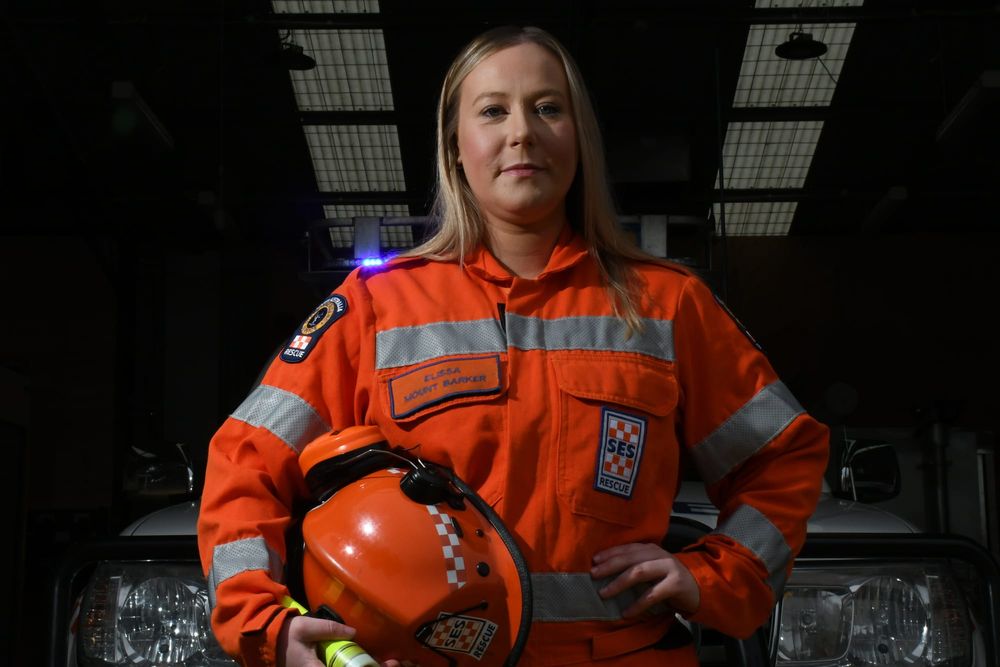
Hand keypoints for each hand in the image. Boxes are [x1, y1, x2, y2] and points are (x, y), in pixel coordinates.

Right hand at [277, 614, 418, 666]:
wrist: (267, 641)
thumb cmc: (285, 634)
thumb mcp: (305, 627)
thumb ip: (329, 629)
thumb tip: (353, 632)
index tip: (382, 666)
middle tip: (391, 663)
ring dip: (363, 666)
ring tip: (386, 663)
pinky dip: (353, 665)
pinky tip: (369, 662)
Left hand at [591, 543, 699, 617]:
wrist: (700, 587)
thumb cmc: (669, 579)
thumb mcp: (652, 567)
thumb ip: (635, 565)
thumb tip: (604, 571)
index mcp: (650, 549)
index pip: (627, 548)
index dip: (609, 553)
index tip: (593, 560)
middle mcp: (659, 555)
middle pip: (630, 558)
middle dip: (609, 566)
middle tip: (593, 575)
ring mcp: (669, 568)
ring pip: (639, 572)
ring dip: (619, 583)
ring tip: (604, 593)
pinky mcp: (676, 584)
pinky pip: (652, 595)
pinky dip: (637, 604)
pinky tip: (626, 613)